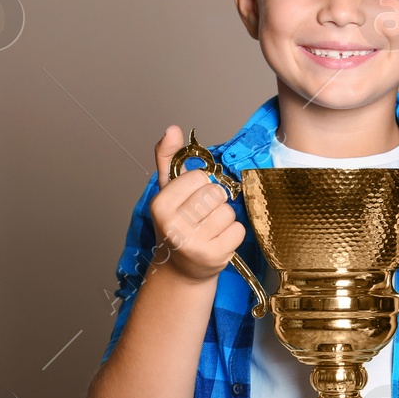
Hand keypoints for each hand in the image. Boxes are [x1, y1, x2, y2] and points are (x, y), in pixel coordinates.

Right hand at [148, 125, 246, 284]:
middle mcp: (173, 226)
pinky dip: (233, 233)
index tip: (191, 198)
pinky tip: (218, 240)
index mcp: (160, 205)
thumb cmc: (176, 223)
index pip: (199, 177)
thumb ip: (168, 158)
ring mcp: (193, 244)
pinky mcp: (214, 257)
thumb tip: (172, 129)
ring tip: (210, 228)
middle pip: (215, 193)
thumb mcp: (167, 190)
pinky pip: (239, 230)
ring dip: (224, 218)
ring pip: (228, 212)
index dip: (200, 184)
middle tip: (202, 214)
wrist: (180, 268)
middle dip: (214, 200)